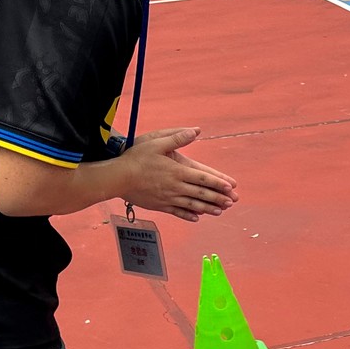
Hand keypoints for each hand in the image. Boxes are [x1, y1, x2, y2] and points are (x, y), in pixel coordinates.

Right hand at [120, 127, 236, 221]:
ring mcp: (168, 198)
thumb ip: (177, 137)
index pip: (202, 178)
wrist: (117, 178)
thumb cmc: (136, 158)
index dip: (217, 182)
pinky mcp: (159, 205)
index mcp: (177, 171)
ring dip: (207, 208)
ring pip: (192, 205)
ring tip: (220, 211)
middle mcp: (175, 187)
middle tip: (231, 201)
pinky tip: (197, 218)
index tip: (230, 186)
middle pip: (201, 193)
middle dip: (218, 198)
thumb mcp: (157, 142)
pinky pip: (177, 212)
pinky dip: (188, 215)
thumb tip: (196, 130)